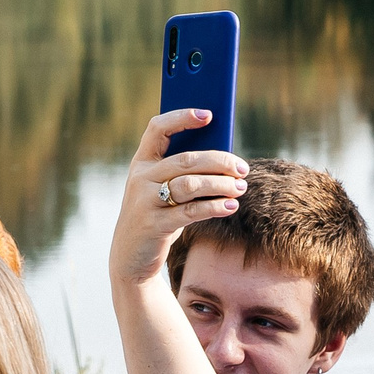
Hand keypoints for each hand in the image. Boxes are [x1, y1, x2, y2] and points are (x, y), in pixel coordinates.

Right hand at [108, 110, 248, 290]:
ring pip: (190, 184)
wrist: (130, 258)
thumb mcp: (163, 190)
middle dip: (219, 161)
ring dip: (221, 184)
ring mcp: (145, 201)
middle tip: (242, 168)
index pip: (158, 129)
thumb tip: (225, 161)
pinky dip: (214, 206)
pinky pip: (191, 211)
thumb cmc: (156, 216)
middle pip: (186, 159)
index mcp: (141, 162)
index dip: (182, 117)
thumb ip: (183, 174)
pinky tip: (231, 205)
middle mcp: (141, 178)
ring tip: (240, 187)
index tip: (209, 115)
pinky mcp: (154, 224)